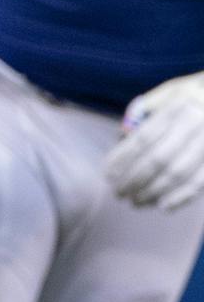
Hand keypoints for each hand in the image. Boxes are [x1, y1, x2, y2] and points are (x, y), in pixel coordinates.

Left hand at [103, 72, 203, 211]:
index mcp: (175, 106)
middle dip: (134, 180)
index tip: (108, 175)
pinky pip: (200, 182)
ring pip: (178, 174)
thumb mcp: (164, 95)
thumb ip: (141, 114)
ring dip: (153, 192)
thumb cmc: (188, 98)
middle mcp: (195, 123)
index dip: (122, 159)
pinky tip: (163, 206)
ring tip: (136, 202)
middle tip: (119, 193)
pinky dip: (181, 197)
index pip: (143, 138)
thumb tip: (121, 139)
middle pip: (158, 159)